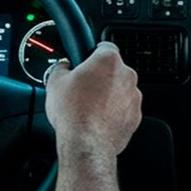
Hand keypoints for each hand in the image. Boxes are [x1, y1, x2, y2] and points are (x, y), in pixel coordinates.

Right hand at [43, 42, 141, 159]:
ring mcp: (134, 97)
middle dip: (100, 77)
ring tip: (89, 107)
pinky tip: (98, 119)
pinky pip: (124, 109)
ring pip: (120, 90)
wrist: (85, 144)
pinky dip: (114, 112)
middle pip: (113, 70)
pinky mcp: (135, 116)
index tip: (86, 60)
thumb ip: (61, 67)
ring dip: (108, 95)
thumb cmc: (73, 113)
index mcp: (109, 61)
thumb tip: (63, 67)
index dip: (92, 54)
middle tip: (83, 88)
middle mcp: (127, 76)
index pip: (104, 46)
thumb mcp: (55, 82)